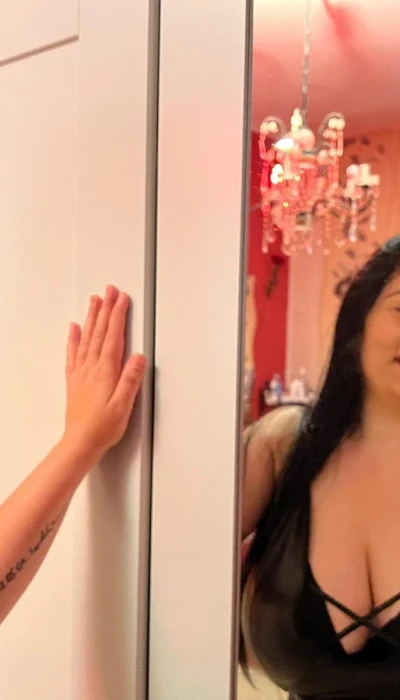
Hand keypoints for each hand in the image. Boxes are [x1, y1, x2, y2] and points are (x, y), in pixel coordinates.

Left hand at [63, 286, 145, 459]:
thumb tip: (139, 357)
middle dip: (105, 308)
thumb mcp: (124, 405)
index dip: (118, 315)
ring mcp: (81, 373)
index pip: (113, 336)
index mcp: (105, 371)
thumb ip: (131, 379)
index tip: (122, 299)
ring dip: (91, 317)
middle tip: (109, 290)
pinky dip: (74, 337)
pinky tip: (74, 328)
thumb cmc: (102, 427)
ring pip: (87, 337)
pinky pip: (73, 352)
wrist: (79, 442)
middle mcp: (91, 368)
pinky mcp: (75, 380)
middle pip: (99, 331)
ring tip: (95, 301)